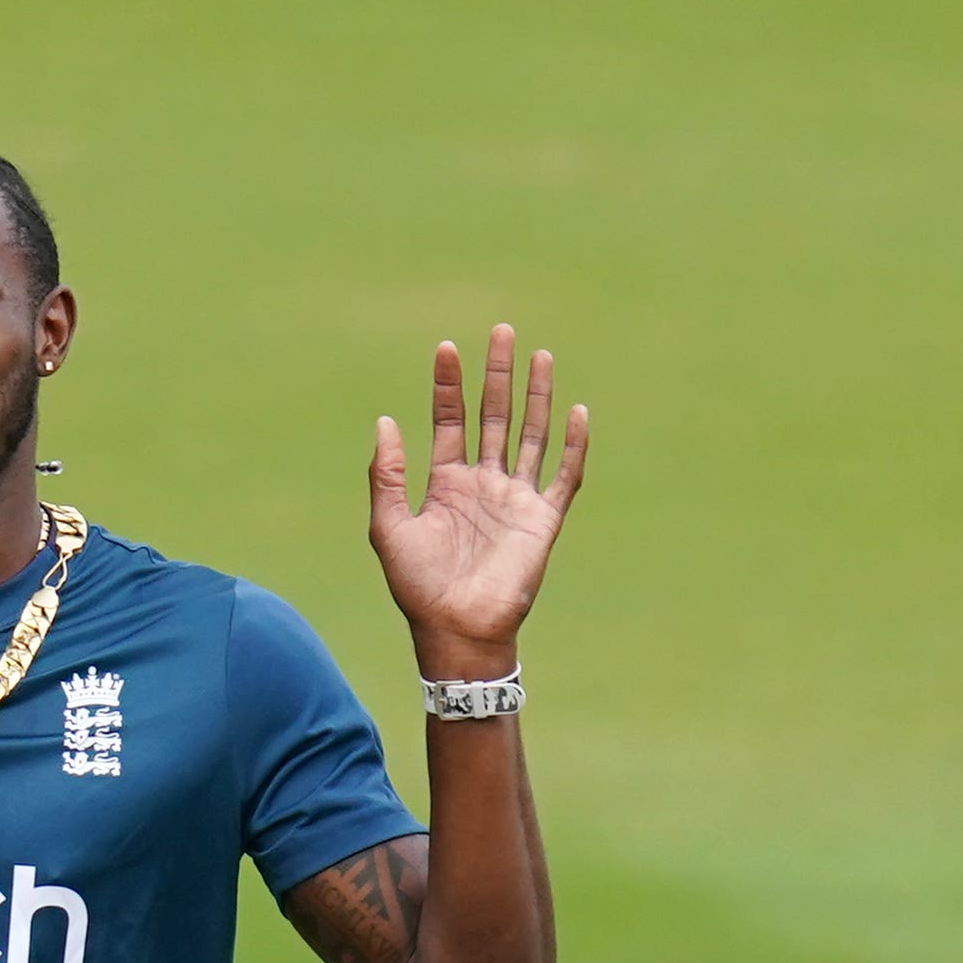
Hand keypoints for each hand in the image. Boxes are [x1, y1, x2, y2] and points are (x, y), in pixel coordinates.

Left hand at [368, 325, 587, 669]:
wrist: (456, 630)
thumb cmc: (418, 587)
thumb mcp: (389, 527)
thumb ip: (387, 475)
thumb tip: (385, 421)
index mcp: (446, 484)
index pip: (450, 421)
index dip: (448, 386)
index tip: (446, 348)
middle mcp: (483, 484)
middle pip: (494, 416)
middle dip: (497, 375)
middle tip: (502, 332)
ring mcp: (515, 499)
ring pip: (530, 435)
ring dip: (536, 396)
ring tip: (540, 355)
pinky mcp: (543, 519)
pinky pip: (563, 475)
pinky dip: (572, 444)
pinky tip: (576, 411)